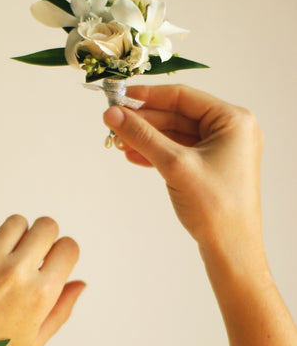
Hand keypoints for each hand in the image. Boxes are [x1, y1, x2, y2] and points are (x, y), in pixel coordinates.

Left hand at [0, 215, 84, 345]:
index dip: (64, 253)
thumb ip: (61, 309)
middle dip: (44, 238)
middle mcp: (16, 273)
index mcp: (40, 294)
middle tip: (30, 255)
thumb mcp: (34, 342)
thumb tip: (79, 282)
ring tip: (3, 258)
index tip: (52, 261)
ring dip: (15, 236)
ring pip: (16, 223)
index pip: (68, 248)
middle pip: (46, 226)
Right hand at [103, 85, 263, 258]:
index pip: (182, 97)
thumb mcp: (175, 165)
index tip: (119, 98)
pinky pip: (179, 152)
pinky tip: (134, 155)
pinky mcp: (211, 168)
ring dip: (147, 138)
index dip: (148, 96)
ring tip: (118, 142)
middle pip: (177, 115)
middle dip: (144, 121)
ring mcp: (221, 150)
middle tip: (113, 123)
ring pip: (175, 135)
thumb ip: (143, 136)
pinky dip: (156, 153)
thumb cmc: (217, 208)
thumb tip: (114, 115)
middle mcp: (231, 130)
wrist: (231, 249)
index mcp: (233, 120)